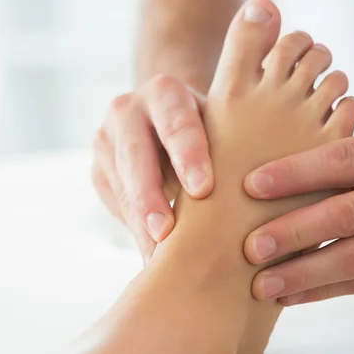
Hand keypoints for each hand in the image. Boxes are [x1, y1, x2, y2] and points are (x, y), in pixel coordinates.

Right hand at [92, 75, 213, 260]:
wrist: (167, 121)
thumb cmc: (209, 128)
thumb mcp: (217, 124)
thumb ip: (227, 146)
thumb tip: (255, 192)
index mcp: (164, 92)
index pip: (175, 121)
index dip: (188, 154)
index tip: (203, 190)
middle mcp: (127, 110)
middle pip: (135, 156)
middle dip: (149, 196)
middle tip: (165, 233)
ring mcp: (106, 141)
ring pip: (121, 188)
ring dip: (141, 226)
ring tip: (161, 261)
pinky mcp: (98, 171)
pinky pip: (114, 205)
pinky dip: (136, 231)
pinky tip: (153, 256)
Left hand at [243, 128, 353, 304]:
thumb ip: (350, 159)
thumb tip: (274, 176)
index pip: (342, 160)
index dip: (295, 174)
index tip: (252, 186)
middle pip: (347, 214)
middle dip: (294, 232)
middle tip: (251, 247)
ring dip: (305, 272)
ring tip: (263, 283)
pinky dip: (326, 290)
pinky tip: (291, 295)